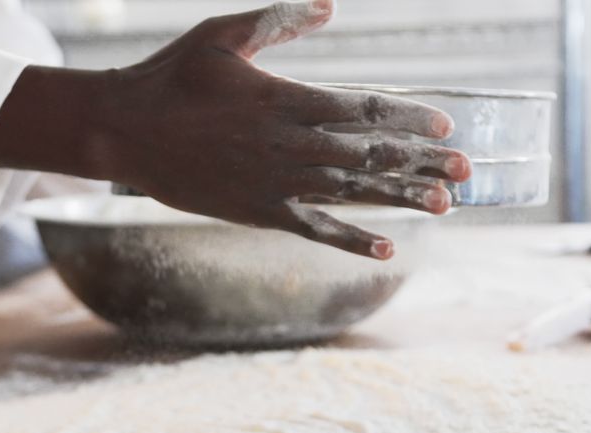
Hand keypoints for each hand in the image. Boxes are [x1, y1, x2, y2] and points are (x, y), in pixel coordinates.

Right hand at [0, 0, 470, 259]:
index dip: (412, 118)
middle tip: (466, 170)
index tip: (447, 124)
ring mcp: (278, 184)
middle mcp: (292, 145)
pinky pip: (317, 230)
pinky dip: (353, 240)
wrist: (123, 131)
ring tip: (444, 204)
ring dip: (402, 199)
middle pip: (374, 155)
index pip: (368, 110)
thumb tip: (330, 5)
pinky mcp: (261, 213)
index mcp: (288, 100)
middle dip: (424, 162)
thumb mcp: (224, 32)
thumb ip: (280, 19)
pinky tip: (387, 249)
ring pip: (355, 194)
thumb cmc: (172, 76)